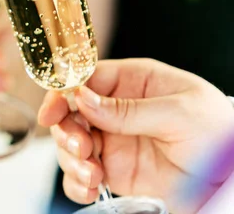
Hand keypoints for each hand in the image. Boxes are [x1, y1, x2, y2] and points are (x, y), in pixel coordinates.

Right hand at [39, 59, 233, 212]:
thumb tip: (83, 98)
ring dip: (72, 161)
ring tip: (93, 175)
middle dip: (67, 132)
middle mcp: (117, 110)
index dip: (63, 93)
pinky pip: (82, 176)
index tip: (52, 112)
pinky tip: (90, 189)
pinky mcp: (114, 171)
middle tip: (82, 149)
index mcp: (133, 82)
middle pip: (71, 113)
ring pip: (71, 145)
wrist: (232, 178)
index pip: (86, 79)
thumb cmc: (218, 133)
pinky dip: (77, 184)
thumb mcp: (179, 113)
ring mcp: (113, 141)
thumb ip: (129, 109)